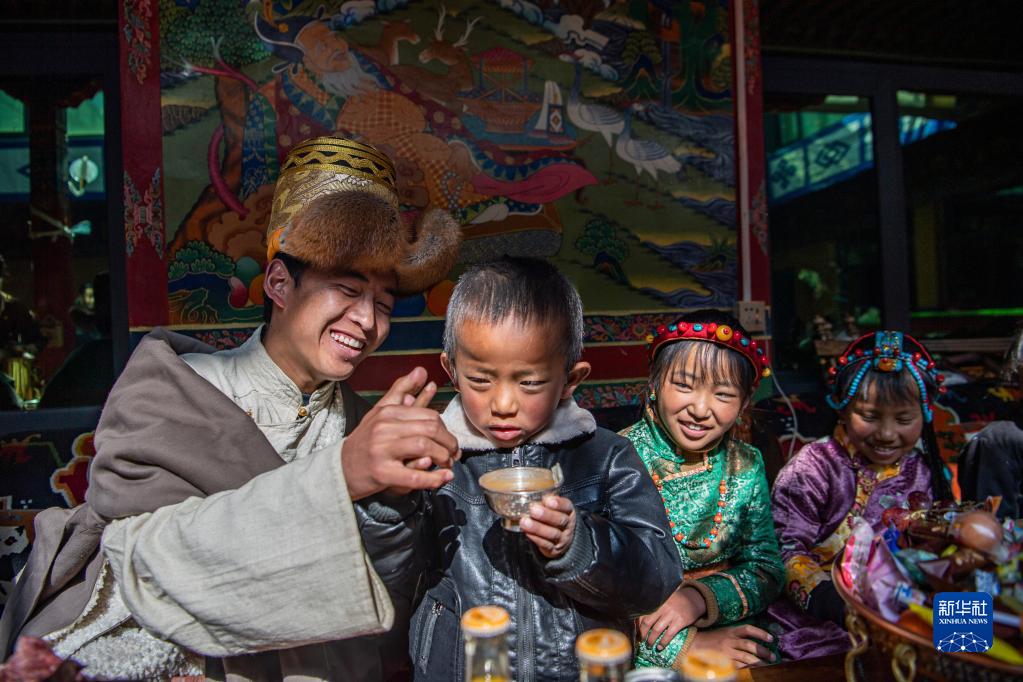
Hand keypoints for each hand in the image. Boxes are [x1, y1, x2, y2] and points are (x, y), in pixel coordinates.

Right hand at [341, 367, 459, 499]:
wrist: (339, 468)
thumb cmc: (365, 440)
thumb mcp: (380, 412)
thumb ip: (401, 390)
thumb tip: (422, 370)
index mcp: (388, 413)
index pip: (428, 415)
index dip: (446, 429)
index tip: (450, 442)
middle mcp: (384, 428)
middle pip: (430, 429)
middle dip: (448, 443)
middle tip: (454, 454)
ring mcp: (381, 450)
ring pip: (424, 448)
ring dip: (443, 458)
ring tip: (448, 465)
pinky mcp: (381, 473)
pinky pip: (414, 476)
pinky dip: (433, 478)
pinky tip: (444, 477)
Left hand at [520, 495, 575, 558]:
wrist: (563, 540)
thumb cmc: (555, 518)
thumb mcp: (556, 508)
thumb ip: (546, 501)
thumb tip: (530, 492)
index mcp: (569, 512)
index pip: (567, 506)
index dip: (559, 504)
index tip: (548, 500)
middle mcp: (567, 525)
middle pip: (560, 520)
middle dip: (546, 515)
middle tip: (533, 510)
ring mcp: (562, 538)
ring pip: (552, 534)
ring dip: (537, 528)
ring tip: (525, 522)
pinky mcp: (553, 549)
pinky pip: (545, 544)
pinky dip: (535, 538)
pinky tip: (526, 532)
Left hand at [637, 586, 705, 649]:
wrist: (693, 599)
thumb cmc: (675, 601)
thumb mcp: (664, 600)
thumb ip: (654, 607)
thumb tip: (640, 621)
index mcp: (657, 602)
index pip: (643, 613)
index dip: (638, 624)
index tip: (636, 631)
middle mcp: (663, 607)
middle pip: (647, 622)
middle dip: (642, 633)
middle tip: (641, 640)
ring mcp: (671, 614)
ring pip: (657, 629)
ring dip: (651, 640)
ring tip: (649, 645)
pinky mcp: (680, 621)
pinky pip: (669, 634)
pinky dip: (663, 642)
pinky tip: (660, 647)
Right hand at [690, 624, 775, 667]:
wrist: (695, 645)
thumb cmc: (712, 639)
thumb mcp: (725, 632)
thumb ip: (737, 636)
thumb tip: (755, 641)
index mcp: (730, 631)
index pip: (748, 629)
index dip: (760, 633)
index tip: (771, 638)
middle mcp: (729, 640)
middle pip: (749, 644)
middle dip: (763, 651)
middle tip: (772, 656)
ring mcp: (726, 652)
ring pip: (746, 657)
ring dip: (758, 662)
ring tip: (766, 665)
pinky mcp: (723, 661)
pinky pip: (738, 666)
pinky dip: (747, 668)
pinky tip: (753, 669)